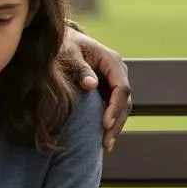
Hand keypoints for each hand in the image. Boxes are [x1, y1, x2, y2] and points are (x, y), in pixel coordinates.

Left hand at [61, 26, 131, 152]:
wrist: (61, 41)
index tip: (105, 123)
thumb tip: (91, 84)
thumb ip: (80, 68)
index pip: (121, 88)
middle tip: (106, 143)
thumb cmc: (63, 45)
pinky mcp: (107, 89)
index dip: (115, 107)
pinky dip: (109, 122)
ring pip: (121, 108)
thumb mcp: (68, 53)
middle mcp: (117, 72)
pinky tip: (102, 139)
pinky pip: (112, 108)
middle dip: (117, 123)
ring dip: (115, 127)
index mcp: (112, 61)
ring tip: (105, 146)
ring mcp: (114, 81)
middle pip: (125, 101)